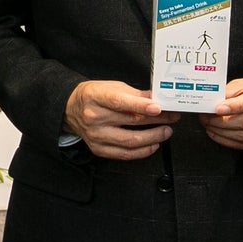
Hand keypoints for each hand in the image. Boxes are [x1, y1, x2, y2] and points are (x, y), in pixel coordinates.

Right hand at [64, 80, 179, 159]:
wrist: (70, 109)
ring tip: (166, 131)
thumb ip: (135, 94)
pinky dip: (143, 151)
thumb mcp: (111, 87)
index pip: (119, 102)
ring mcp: (96, 135)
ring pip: (130, 141)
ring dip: (153, 137)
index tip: (158, 108)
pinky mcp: (98, 149)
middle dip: (157, 120)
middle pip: (130, 121)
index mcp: (95, 97)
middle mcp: (93, 117)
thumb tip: (157, 98)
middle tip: (172, 117)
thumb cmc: (93, 96)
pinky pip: (125, 154)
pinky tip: (153, 144)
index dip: (140, 106)